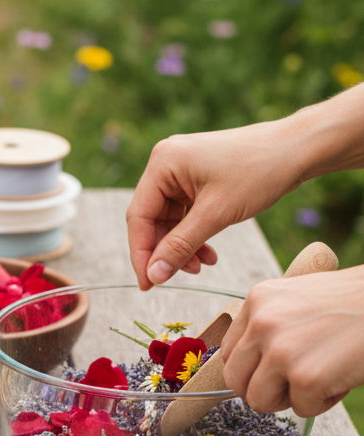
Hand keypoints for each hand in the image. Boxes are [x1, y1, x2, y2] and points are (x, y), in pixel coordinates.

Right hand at [126, 122, 302, 289]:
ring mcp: (182, 170)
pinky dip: (195, 234)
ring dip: (183, 246)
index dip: (141, 254)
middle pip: (152, 219)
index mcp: (163, 163)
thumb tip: (154, 276)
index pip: (139, 217)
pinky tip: (209, 253)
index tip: (148, 285)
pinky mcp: (197, 178)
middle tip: (181, 277)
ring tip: (202, 266)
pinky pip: (186, 213)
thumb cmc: (258, 173)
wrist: (296, 149)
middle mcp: (166, 163)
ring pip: (170, 220)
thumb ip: (180, 246)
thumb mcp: (216, 214)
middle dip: (167, 251)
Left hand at [220, 267, 363, 417]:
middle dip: (264, 390)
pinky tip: (341, 375)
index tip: (273, 371)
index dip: (251, 370)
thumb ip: (268, 325)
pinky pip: (301, 410)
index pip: (229, 354)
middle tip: (296, 382)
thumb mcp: (297, 299)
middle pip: (236, 382)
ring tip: (320, 376)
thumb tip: (247, 366)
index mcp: (258, 301)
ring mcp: (281, 351)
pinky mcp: (306, 377)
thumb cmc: (352, 304)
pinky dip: (324, 402)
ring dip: (291, 398)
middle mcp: (262, 323)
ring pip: (259, 401)